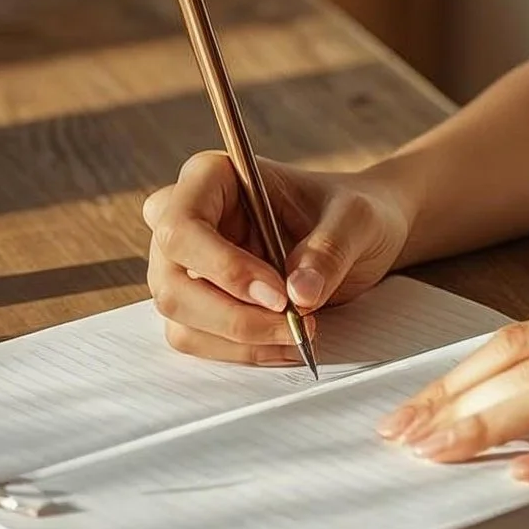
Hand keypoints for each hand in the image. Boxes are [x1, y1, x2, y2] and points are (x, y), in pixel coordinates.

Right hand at [142, 153, 412, 364]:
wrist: (356, 235)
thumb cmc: (348, 212)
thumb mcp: (354, 219)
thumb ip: (328, 249)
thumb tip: (298, 295)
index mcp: (211, 177)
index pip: (181, 226)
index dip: (223, 268)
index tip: (279, 296)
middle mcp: (185, 219)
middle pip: (171, 282)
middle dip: (233, 316)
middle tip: (296, 324)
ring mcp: (183, 264)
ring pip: (179, 317)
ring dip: (240, 339)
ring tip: (299, 332)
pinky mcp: (197, 301)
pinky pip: (197, 338)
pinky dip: (241, 351)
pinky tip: (284, 342)